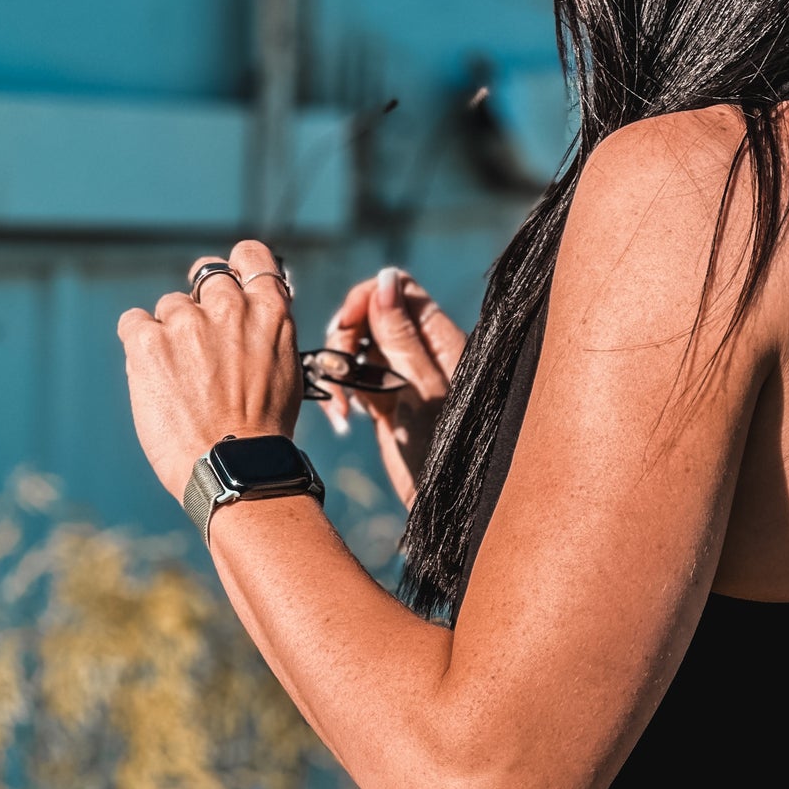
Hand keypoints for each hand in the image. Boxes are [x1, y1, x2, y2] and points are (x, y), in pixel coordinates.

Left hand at [117, 240, 304, 502]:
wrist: (233, 466)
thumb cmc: (262, 429)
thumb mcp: (284, 368)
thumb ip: (265, 332)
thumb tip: (248, 315)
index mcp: (271, 311)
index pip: (251, 256)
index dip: (238, 266)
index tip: (230, 282)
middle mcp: (230, 306)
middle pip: (206, 274)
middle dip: (200, 300)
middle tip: (198, 338)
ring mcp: (187, 322)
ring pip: (170, 305)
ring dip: (172, 331)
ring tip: (181, 377)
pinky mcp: (149, 342)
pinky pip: (133, 321)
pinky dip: (139, 341)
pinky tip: (153, 372)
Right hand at [320, 267, 465, 508]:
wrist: (447, 510)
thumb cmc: (448, 452)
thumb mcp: (421, 390)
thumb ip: (401, 335)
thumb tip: (385, 279)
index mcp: (442, 339)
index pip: (400, 289)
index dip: (366, 299)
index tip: (345, 325)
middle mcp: (424, 352)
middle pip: (372, 314)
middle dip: (346, 336)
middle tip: (340, 373)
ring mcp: (404, 376)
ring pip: (359, 346)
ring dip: (340, 367)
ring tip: (341, 405)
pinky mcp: (387, 402)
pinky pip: (356, 379)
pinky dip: (342, 392)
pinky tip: (343, 418)